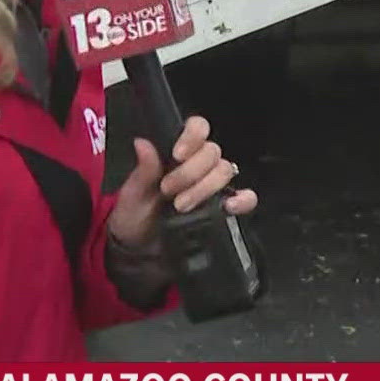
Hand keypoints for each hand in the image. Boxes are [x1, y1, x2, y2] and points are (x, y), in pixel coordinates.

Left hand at [107, 115, 256, 250]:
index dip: (193, 136)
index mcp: (178, 154)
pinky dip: (242, 200)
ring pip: (225, 171)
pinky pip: (246, 197)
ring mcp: (215, 187)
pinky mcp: (226, 208)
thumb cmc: (134, 217)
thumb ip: (142, 171)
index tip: (177, 154)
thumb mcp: (132, 195)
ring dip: (204, 187)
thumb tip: (142, 142)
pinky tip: (228, 207)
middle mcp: (200, 166)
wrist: (140, 252)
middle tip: (168, 191)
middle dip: (190, 172)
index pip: (198, 128)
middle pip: (212, 152)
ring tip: (182, 206)